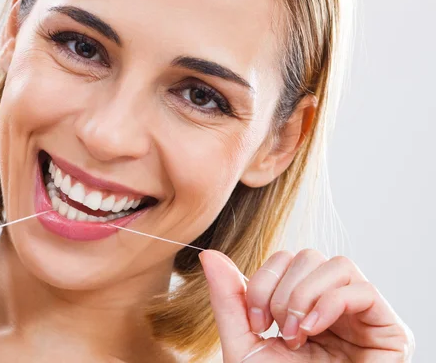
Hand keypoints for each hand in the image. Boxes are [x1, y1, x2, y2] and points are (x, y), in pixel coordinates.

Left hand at [200, 249, 413, 361]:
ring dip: (305, 295)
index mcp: (303, 304)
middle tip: (277, 329)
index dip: (263, 280)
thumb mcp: (245, 344)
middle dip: (283, 290)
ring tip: (297, 333)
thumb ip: (228, 301)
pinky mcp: (389, 330)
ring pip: (337, 265)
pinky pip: (363, 290)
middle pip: (309, 256)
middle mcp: (333, 305)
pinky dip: (330, 303)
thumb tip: (210, 255)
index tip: (255, 321)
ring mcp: (362, 316)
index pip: (285, 259)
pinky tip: (313, 330)